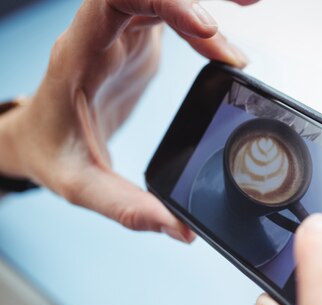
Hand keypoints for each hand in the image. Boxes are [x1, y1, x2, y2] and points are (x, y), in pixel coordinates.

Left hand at [0, 0, 256, 241]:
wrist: (35, 136)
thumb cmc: (50, 153)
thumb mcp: (80, 186)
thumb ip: (127, 208)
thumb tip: (181, 230)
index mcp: (83, 55)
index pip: (117, 1)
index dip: (166, 3)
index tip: (207, 30)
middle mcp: (102, 34)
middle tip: (249, 6)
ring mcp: (122, 33)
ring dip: (208, 2)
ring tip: (251, 8)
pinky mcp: (138, 41)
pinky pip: (175, 14)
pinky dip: (206, 23)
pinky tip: (228, 46)